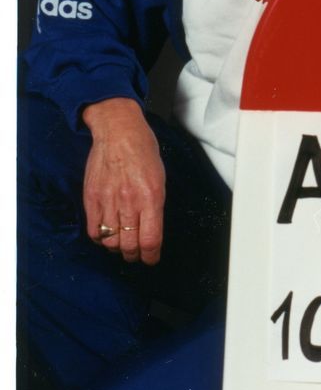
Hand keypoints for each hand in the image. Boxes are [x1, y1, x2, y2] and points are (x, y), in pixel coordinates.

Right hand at [82, 98, 165, 264]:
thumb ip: (155, 205)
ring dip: (118, 248)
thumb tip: (151, 230)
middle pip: (130, 244)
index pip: (150, 239)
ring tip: (122, 245)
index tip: (151, 258)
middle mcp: (130, 201)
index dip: (151, 256)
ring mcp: (108, 200)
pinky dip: (100, 238)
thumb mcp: (160, 178)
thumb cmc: (143, 150)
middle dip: (134, 255)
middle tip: (136, 254)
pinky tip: (106, 235)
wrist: (118, 130)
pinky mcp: (91, 197)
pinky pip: (93, 230)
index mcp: (152, 196)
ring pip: (111, 241)